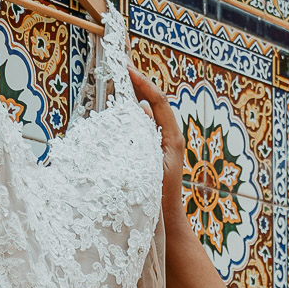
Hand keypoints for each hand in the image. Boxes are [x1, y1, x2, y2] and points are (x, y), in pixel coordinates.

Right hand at [128, 67, 184, 219]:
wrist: (166, 223)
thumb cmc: (159, 200)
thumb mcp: (152, 167)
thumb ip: (147, 140)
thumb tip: (138, 110)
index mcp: (172, 138)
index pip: (157, 101)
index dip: (142, 83)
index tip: (125, 68)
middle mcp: (168, 137)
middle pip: (153, 102)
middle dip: (137, 83)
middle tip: (119, 63)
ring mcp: (160, 144)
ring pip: (147, 112)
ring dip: (132, 95)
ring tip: (116, 79)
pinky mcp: (152, 152)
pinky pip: (141, 125)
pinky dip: (129, 113)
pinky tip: (116, 108)